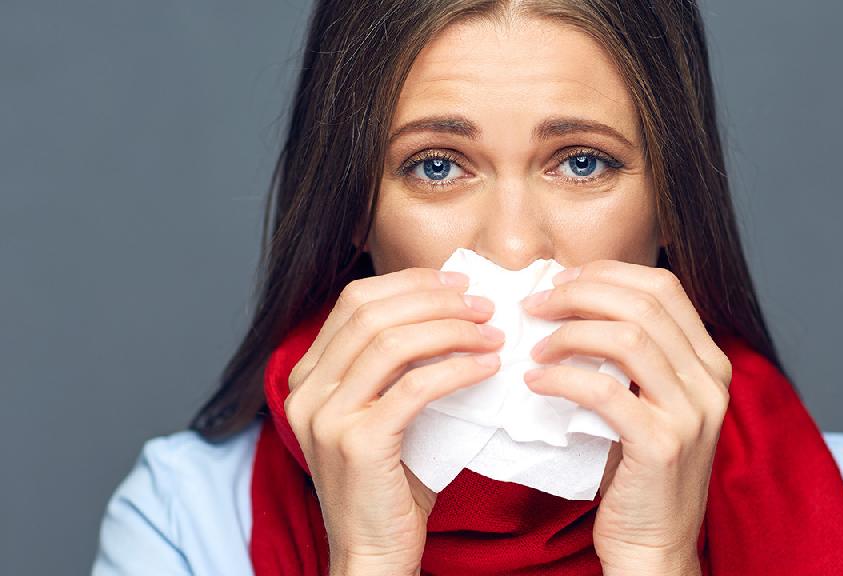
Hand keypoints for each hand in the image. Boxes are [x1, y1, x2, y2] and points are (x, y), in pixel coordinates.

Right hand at [284, 268, 504, 575]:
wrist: (373, 553)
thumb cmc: (389, 484)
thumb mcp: (383, 413)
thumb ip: (396, 368)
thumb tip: (453, 314)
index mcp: (307, 376)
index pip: (354, 302)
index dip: (409, 284)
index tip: (457, 284)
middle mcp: (306, 391)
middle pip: (372, 313)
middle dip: (435, 300)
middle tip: (483, 305)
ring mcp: (326, 417)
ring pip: (392, 343)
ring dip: (452, 330)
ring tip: (492, 335)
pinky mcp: (357, 444)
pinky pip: (414, 387)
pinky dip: (457, 369)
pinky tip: (487, 369)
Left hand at [520, 260, 731, 574]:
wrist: (653, 543)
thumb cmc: (638, 470)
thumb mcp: (647, 401)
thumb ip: (631, 355)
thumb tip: (571, 300)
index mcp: (709, 362)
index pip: (664, 286)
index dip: (608, 273)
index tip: (561, 281)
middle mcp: (710, 381)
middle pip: (643, 303)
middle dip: (580, 294)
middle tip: (535, 305)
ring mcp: (690, 413)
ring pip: (628, 338)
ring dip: (569, 333)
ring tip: (534, 347)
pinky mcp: (662, 445)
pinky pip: (605, 391)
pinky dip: (563, 378)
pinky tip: (535, 382)